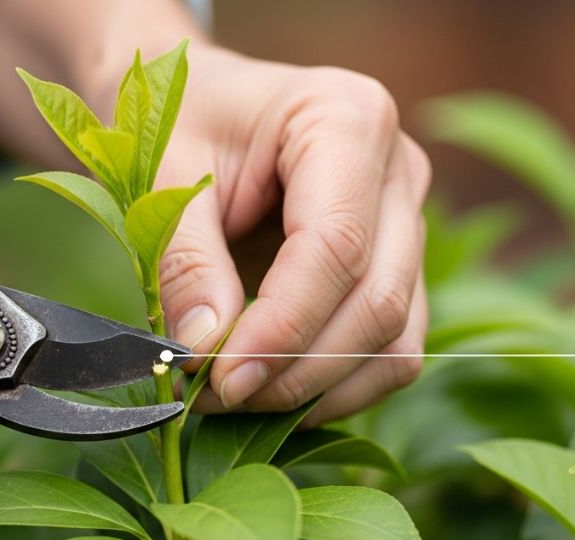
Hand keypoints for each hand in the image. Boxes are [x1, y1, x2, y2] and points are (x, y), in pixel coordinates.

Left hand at [158, 46, 429, 425]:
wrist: (204, 104)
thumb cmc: (183, 123)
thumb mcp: (164, 174)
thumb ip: (186, 259)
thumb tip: (206, 348)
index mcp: (346, 117)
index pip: (337, 246)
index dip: (283, 326)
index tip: (220, 376)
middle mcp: (399, 169)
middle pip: (378, 300)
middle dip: (297, 368)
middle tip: (217, 397)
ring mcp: (410, 220)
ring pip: (396, 339)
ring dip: (318, 389)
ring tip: (237, 399)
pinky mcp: (402, 267)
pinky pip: (392, 351)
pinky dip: (336, 388)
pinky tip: (274, 391)